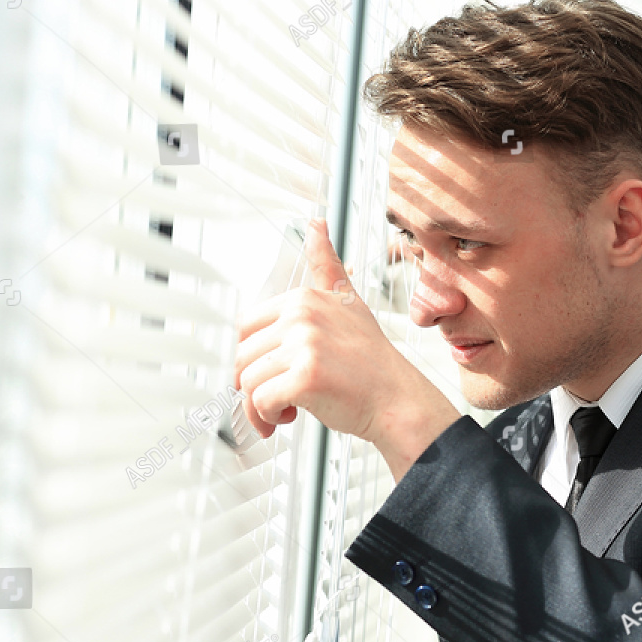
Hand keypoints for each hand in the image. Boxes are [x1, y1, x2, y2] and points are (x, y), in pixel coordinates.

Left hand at [235, 220, 459, 479]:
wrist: (398, 401)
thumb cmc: (372, 364)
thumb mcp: (349, 303)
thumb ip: (326, 265)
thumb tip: (316, 223)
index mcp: (303, 299)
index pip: (246, 328)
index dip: (256, 356)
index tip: (275, 370)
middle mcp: (302, 316)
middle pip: (243, 356)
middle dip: (254, 384)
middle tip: (280, 396)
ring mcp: (304, 345)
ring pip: (248, 381)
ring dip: (260, 406)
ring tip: (288, 409)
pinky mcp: (305, 377)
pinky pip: (261, 401)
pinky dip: (268, 418)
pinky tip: (290, 416)